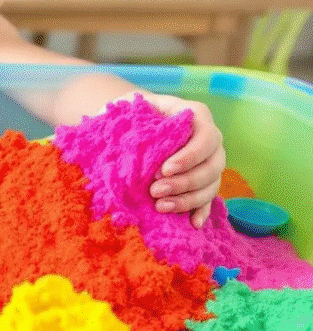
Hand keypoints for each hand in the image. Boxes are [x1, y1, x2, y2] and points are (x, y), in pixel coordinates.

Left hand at [141, 93, 225, 228]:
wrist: (133, 120)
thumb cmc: (131, 112)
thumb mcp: (128, 106)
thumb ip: (128, 114)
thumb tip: (117, 132)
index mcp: (196, 116)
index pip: (206, 137)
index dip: (189, 156)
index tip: (163, 170)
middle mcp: (210, 139)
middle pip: (213, 165)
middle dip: (184, 182)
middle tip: (155, 191)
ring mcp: (209, 161)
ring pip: (211, 184)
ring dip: (188, 199)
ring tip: (160, 207)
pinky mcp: (203, 181)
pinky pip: (209, 198)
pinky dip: (201, 211)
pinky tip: (192, 223)